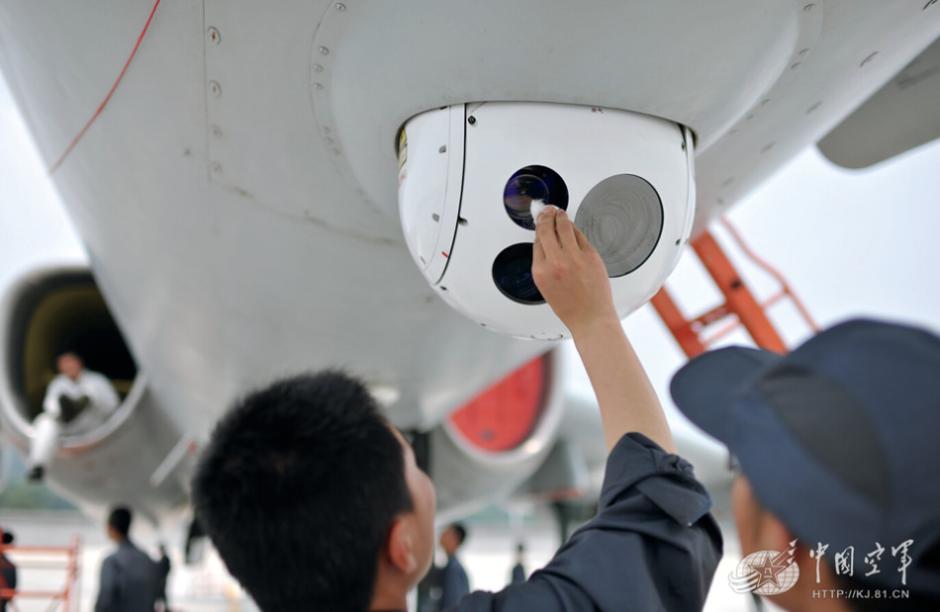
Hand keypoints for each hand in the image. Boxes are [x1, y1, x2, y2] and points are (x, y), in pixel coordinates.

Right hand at [532, 206, 617, 334]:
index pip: (537, 241)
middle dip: (546, 216)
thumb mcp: (546, 286)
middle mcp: (556, 262)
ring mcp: (574, 257)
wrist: (590, 317)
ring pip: (564, 226)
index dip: (539, 228)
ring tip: (559, 212)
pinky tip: (573, 227)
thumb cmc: (570, 306)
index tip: (540, 221)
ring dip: (560, 216)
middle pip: (547, 228)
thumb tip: (546, 243)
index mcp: (541, 271)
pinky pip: (580, 235)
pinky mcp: (590, 255)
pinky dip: (575, 229)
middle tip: (547, 210)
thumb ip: (544, 264)